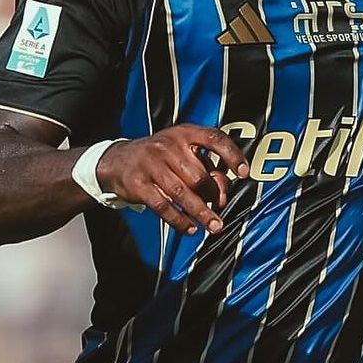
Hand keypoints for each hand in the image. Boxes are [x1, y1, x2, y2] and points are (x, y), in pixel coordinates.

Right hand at [95, 124, 249, 234]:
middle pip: (199, 175)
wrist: (118, 160)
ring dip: (202, 213)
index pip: (214, 138)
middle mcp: (168, 145)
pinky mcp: (138, 183)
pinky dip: (179, 220)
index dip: (232, 155)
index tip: (245, 173)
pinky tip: (190, 229)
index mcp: (184, 133)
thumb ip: (204, 167)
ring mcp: (151, 164)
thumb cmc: (160, 158)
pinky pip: (163, 206)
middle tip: (220, 209)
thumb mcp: (181, 152)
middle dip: (213, 195)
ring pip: (183, 194)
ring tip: (215, 226)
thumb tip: (222, 194)